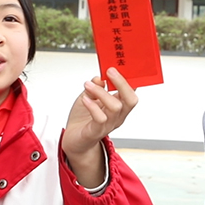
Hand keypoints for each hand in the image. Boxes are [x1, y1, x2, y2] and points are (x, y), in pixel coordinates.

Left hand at [62, 68, 138, 188]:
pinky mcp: (96, 132)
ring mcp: (108, 125)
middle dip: (122, 83)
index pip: (132, 92)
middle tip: (110, 71)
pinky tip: (85, 99)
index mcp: (119, 107)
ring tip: (88, 85)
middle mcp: (117, 116)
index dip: (130, 79)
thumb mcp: (88, 98)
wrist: (73, 140)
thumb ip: (94, 88)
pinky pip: (100, 118)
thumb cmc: (83, 119)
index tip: (121, 65)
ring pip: (115, 107)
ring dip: (101, 92)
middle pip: (131, 100)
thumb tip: (99, 78)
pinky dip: (92, 106)